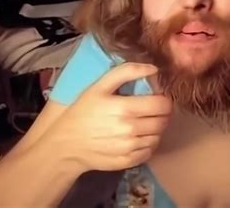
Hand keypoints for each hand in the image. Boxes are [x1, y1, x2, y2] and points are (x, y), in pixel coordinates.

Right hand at [45, 63, 171, 172]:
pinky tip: (138, 136)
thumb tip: (153, 68)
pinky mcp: (127, 162)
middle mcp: (130, 130)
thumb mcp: (100, 85)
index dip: (164, 99)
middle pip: (163, 121)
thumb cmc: (83, 111)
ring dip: (156, 128)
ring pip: (158, 136)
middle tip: (151, 109)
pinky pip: (150, 151)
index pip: (162, 105)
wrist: (65, 145)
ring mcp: (129, 148)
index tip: (156, 97)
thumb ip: (127, 72)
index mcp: (125, 108)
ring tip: (144, 122)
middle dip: (161, 113)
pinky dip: (149, 143)